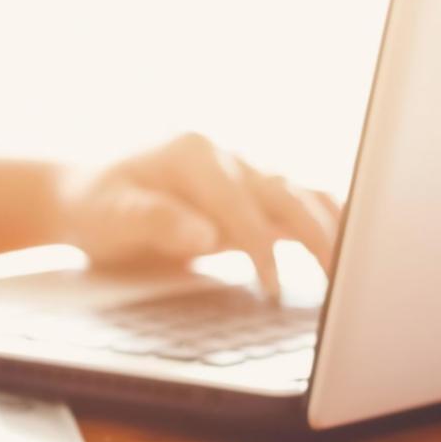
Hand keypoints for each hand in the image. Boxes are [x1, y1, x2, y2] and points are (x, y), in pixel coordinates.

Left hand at [59, 132, 341, 295]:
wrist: (84, 196)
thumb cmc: (96, 206)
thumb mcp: (110, 215)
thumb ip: (155, 220)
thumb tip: (205, 234)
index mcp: (193, 152)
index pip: (241, 204)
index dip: (260, 247)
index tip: (273, 288)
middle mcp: (225, 155)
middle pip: (286, 193)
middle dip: (317, 236)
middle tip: (341, 282)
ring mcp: (241, 173)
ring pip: (300, 196)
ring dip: (331, 230)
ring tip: (356, 272)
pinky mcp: (248, 196)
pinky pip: (295, 206)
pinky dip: (323, 225)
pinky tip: (347, 251)